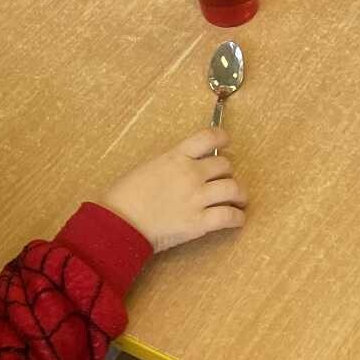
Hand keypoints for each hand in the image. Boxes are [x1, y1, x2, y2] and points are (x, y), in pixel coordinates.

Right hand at [102, 131, 245, 252]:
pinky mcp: (199, 222)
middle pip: (225, 165)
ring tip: (239, 200)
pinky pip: (229, 216)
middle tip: (225, 180)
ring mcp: (197, 198)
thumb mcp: (148, 167)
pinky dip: (237, 218)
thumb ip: (171, 163)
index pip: (208, 137)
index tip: (226, 143)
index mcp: (176, 156)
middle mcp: (191, 173)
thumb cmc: (125, 196)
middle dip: (227, 172)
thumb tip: (186, 165)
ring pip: (233, 189)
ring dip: (239, 194)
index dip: (222, 138)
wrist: (119, 222)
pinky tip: (236, 219)